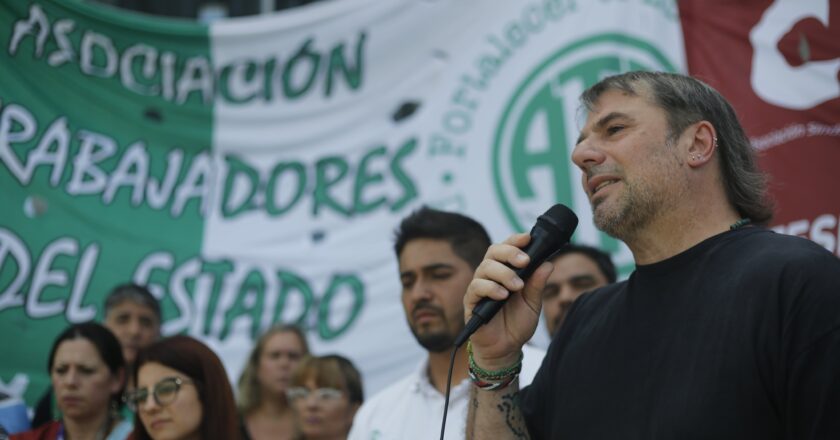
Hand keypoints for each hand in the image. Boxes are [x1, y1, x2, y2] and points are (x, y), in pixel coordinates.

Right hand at [464, 233, 553, 369]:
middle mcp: (491, 274)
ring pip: (485, 267)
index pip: (508, 247)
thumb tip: (548, 263)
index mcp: (507, 270)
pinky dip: (490, 288)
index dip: (516, 240)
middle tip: (525, 261)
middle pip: (493, 251)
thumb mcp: (533, 304)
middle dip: (510, 252)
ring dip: (503, 273)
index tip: (528, 238)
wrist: (506, 349)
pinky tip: (503, 295)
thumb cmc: (517, 324)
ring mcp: (480, 286)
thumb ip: (538, 284)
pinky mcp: (471, 301)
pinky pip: (476, 287)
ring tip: (517, 286)